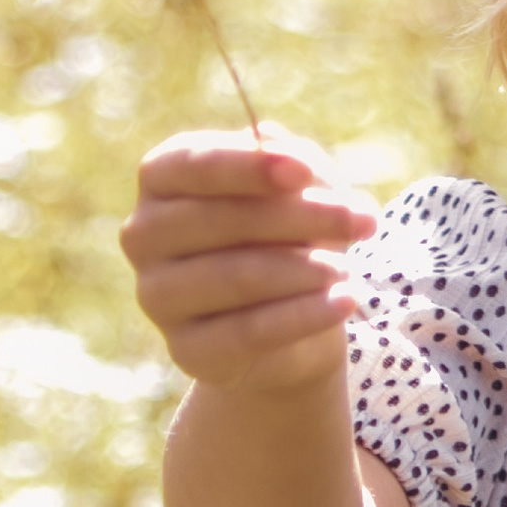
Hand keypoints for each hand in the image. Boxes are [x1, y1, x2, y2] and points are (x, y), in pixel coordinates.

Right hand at [121, 126, 377, 394]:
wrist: (289, 325)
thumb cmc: (288, 236)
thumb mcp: (301, 188)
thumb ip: (296, 163)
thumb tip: (288, 156)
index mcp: (162, 177)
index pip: (196, 164)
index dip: (249, 166)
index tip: (303, 172)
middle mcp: (144, 234)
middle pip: (221, 220)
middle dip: (301, 217)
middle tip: (362, 221)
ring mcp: (157, 295)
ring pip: (236, 276)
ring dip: (305, 269)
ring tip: (350, 269)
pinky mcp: (186, 350)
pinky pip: (247, 332)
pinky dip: (302, 315)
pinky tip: (343, 301)